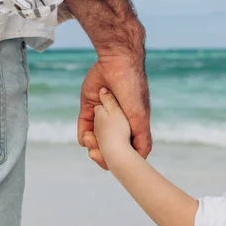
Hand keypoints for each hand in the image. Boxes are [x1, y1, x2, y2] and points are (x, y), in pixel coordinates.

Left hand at [78, 55, 150, 169]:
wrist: (117, 63)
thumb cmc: (133, 91)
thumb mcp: (140, 117)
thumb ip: (142, 137)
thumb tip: (142, 159)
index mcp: (132, 125)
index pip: (125, 149)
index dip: (117, 159)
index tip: (111, 163)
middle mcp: (118, 121)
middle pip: (108, 145)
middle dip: (102, 153)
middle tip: (95, 154)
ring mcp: (103, 113)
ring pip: (95, 137)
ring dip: (91, 143)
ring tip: (91, 141)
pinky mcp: (89, 105)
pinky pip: (84, 125)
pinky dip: (83, 134)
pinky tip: (84, 137)